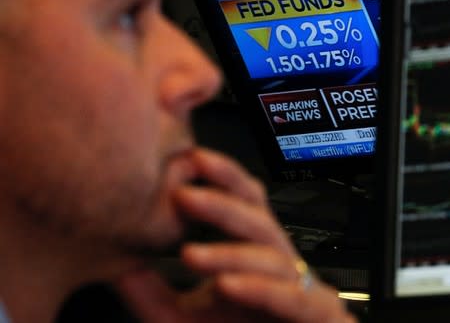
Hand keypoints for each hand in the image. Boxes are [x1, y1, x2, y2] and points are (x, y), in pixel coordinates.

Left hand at [115, 147, 355, 322]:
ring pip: (270, 257)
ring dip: (229, 252)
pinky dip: (258, 288)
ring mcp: (300, 288)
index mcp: (253, 251)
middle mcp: (278, 262)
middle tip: (183, 196)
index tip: (188, 160)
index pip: (243, 200)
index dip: (222, 176)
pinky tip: (227, 285)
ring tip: (190, 253)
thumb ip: (149, 293)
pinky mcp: (315, 314)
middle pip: (258, 218)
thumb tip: (114, 264)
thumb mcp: (179, 317)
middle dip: (222, 203)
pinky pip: (289, 297)